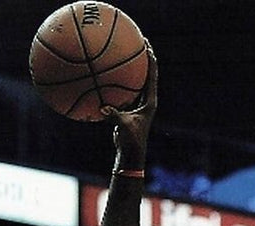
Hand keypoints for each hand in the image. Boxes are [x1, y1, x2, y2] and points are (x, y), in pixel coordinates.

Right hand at [102, 46, 156, 168]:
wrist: (130, 153)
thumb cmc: (131, 141)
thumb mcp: (123, 126)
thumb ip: (114, 115)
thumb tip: (102, 107)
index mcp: (149, 101)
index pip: (151, 75)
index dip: (150, 59)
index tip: (146, 45)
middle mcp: (145, 100)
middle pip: (146, 73)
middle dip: (142, 58)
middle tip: (137, 42)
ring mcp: (137, 104)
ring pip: (135, 82)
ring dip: (131, 69)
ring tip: (123, 54)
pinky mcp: (129, 108)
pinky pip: (123, 92)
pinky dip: (117, 84)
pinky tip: (106, 77)